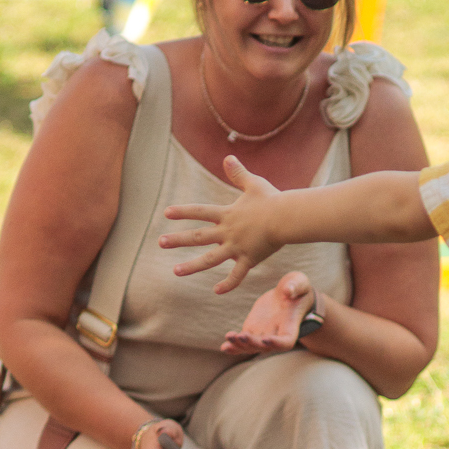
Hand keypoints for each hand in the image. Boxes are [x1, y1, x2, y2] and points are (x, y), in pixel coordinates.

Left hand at [160, 154, 280, 293]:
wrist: (287, 218)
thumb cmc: (273, 200)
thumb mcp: (253, 184)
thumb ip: (238, 173)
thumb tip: (228, 157)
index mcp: (227, 215)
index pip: (200, 212)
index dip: (183, 212)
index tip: (166, 213)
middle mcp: (228, 232)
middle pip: (198, 236)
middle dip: (178, 240)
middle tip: (161, 243)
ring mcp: (237, 248)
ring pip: (210, 259)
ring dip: (191, 266)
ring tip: (175, 271)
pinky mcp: (249, 260)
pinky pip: (237, 275)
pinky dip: (227, 284)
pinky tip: (216, 291)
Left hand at [220, 272, 316, 355]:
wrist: (287, 293)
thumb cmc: (297, 288)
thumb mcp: (300, 283)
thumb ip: (295, 287)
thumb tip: (287, 291)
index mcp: (290, 326)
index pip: (286, 342)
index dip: (277, 344)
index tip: (266, 339)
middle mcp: (276, 335)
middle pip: (265, 347)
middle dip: (252, 343)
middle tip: (242, 335)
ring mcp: (263, 334)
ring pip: (251, 347)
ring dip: (240, 346)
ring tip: (229, 338)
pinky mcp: (252, 330)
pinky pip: (242, 342)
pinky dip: (233, 346)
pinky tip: (224, 347)